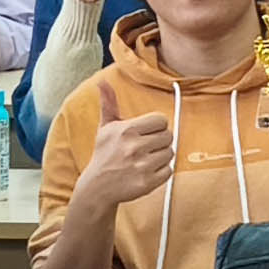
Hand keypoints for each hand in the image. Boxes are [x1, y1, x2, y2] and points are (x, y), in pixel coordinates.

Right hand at [77, 76, 177, 211]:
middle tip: (146, 147)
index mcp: (126, 130)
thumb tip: (102, 82)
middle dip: (159, 142)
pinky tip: (147, 171)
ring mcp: (141, 166)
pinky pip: (168, 171)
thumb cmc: (104, 154)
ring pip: (170, 153)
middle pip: (168, 136)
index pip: (161, 120)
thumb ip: (109, 103)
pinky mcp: (147, 182)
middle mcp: (134, 147)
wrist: (97, 187)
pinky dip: (161, 172)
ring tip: (145, 160)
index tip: (146, 133)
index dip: (155, 126)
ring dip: (161, 157)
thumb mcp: (105, 127)